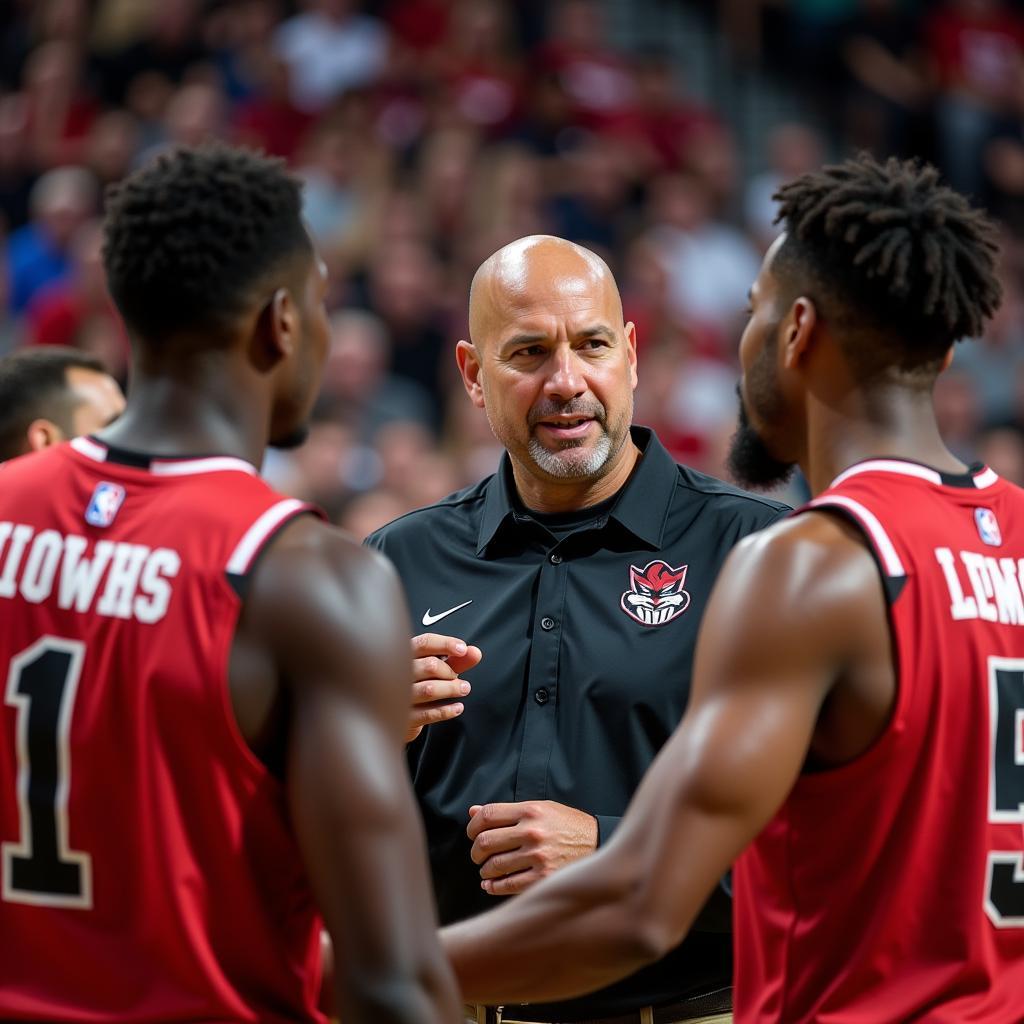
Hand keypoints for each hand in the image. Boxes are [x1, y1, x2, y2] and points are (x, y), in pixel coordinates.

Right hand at [406, 633, 482, 743]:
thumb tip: (475, 653)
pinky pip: (427, 713)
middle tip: (457, 677)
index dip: (446, 644)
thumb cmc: (417, 683)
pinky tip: (456, 707)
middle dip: (449, 671)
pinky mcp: (403, 717)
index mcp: (405, 654)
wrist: (396, 712)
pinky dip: (446, 710)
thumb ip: (455, 660)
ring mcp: (399, 695)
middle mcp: (398, 672)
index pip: (425, 643)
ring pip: (429, 689)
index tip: (462, 649)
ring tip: (463, 689)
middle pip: (429, 665)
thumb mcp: (435, 668)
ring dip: (451, 689)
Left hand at [467, 800, 597, 895]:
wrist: (599, 844)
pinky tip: (492, 884)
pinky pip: (507, 885)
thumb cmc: (567, 825)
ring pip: (494, 866)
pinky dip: (494, 886)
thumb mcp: (541, 809)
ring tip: (489, 869)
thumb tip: (473, 811)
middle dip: (475, 851)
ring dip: (485, 870)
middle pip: (485, 842)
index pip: (488, 815)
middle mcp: (532, 832)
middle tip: (478, 855)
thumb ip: (507, 811)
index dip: (473, 825)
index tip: (472, 833)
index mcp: (531, 810)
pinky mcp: (543, 878)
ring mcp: (538, 856)